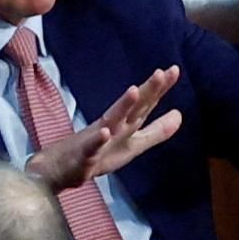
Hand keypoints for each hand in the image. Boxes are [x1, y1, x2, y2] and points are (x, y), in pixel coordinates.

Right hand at [25, 65, 181, 190]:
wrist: (58, 170)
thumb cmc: (98, 154)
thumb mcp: (134, 145)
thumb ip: (156, 131)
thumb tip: (180, 115)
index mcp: (126, 125)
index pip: (146, 105)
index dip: (160, 89)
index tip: (174, 69)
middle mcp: (113, 127)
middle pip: (133, 107)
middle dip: (146, 90)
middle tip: (161, 72)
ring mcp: (97, 139)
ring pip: (111, 121)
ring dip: (122, 106)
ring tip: (135, 90)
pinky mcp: (83, 155)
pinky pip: (91, 148)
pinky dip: (97, 140)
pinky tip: (104, 132)